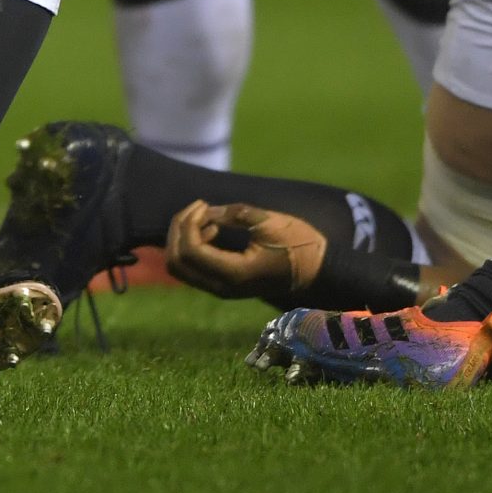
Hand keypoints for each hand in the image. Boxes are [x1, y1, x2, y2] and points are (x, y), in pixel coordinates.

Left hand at [162, 198, 327, 302]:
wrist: (315, 270)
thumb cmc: (297, 243)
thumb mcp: (268, 221)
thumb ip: (234, 214)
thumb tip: (205, 211)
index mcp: (234, 274)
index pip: (190, 251)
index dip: (188, 223)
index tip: (204, 203)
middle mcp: (222, 287)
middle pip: (176, 262)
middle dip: (179, 229)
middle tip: (198, 206)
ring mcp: (221, 289)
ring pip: (180, 267)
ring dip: (183, 238)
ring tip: (205, 215)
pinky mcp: (223, 284)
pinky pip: (193, 268)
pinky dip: (191, 246)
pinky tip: (212, 229)